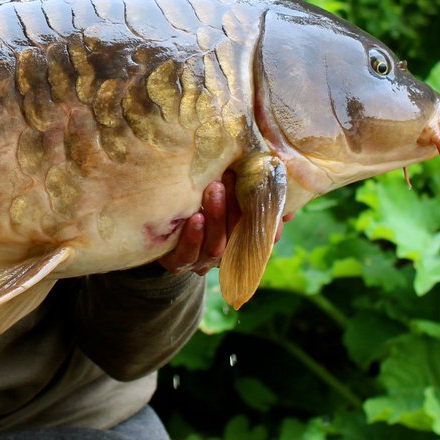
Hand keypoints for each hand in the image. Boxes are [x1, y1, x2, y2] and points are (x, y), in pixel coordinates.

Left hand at [157, 174, 293, 275]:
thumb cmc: (193, 207)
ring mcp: (200, 261)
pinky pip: (187, 254)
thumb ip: (248, 197)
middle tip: (231, 176)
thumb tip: (286, 203)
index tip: (272, 201)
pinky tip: (195, 217)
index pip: (261, 237)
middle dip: (236, 207)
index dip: (270, 224)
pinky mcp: (176, 263)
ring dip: (217, 216)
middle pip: (237, 236)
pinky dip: (193, 237)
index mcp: (237, 242)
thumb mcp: (221, 201)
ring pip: (215, 245)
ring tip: (213, 189)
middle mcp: (223, 255)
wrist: (154, 227)